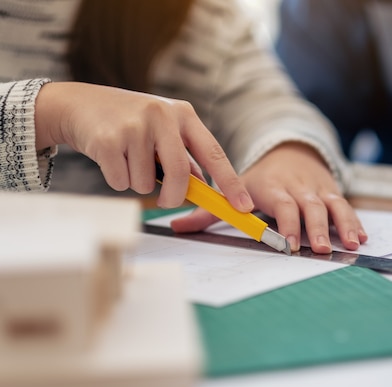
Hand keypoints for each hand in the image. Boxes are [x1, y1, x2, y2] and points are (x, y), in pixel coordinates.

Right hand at [34, 81, 253, 211]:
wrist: (79, 105)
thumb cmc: (129, 122)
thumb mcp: (163, 130)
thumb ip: (185, 157)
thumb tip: (205, 189)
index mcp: (183, 114)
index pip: (215, 153)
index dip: (231, 183)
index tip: (244, 206)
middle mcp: (162, 115)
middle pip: (181, 176)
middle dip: (174, 198)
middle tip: (167, 201)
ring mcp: (135, 126)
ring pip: (147, 184)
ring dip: (138, 182)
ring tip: (128, 158)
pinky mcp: (108, 139)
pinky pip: (121, 182)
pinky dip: (117, 180)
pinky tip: (111, 158)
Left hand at [171, 143, 367, 253]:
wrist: (289, 151)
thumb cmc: (261, 179)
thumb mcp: (236, 188)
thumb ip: (210, 210)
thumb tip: (177, 226)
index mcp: (272, 186)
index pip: (282, 204)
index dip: (288, 223)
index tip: (291, 243)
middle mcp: (297, 186)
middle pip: (311, 206)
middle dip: (318, 228)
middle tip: (323, 249)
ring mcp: (317, 188)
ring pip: (333, 205)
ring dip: (343, 224)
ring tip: (351, 244)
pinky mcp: (332, 191)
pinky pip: (346, 205)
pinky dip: (355, 221)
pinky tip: (361, 237)